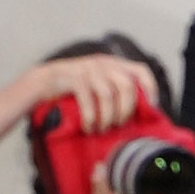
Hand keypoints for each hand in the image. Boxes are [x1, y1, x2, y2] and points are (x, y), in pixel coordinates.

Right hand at [32, 51, 155, 133]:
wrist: (43, 83)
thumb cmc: (76, 92)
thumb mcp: (100, 89)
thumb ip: (118, 95)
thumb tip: (140, 117)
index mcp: (114, 66)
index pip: (141, 70)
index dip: (150, 89)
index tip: (151, 109)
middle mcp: (103, 63)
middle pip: (127, 86)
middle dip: (126, 111)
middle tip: (118, 125)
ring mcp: (88, 69)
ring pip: (108, 95)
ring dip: (107, 118)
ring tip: (101, 129)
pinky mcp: (73, 77)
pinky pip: (87, 100)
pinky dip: (89, 118)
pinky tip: (88, 127)